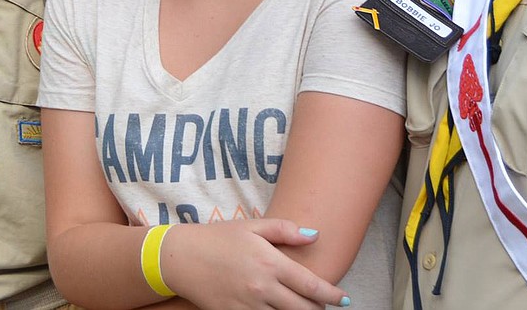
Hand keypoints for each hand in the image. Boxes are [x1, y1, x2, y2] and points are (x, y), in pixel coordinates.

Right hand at [162, 218, 348, 309]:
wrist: (182, 257)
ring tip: (303, 309)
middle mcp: (262, 287)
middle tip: (323, 305)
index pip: (311, 285)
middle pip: (303, 309)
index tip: (344, 299)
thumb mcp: (252, 225)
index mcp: (270, 262)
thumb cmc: (219, 238)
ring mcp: (248, 306)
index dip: (332, 295)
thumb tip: (314, 235)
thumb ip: (285, 230)